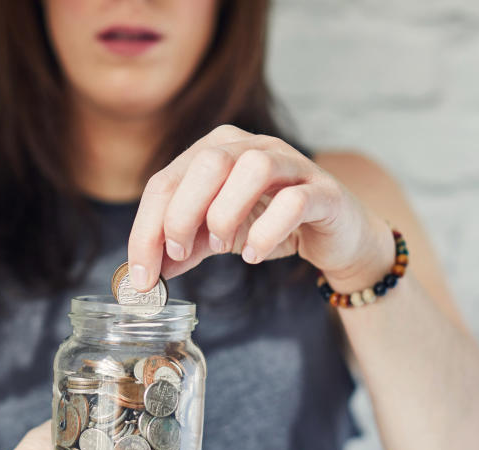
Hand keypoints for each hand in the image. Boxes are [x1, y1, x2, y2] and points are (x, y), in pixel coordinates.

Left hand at [127, 124, 393, 291]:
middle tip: (179, 254)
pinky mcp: (324, 191)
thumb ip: (183, 247)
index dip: (147, 228)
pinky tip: (255, 254)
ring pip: (252, 167)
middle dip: (182, 214)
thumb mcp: (218, 236)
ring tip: (221, 246)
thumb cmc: (273, 227)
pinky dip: (267, 231)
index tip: (141, 275)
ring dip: (226, 213)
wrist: (337, 237)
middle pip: (207, 163)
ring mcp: (292, 164)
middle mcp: (253, 146)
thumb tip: (145, 273)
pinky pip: (294, 201)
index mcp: (218, 150)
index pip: (167, 180)